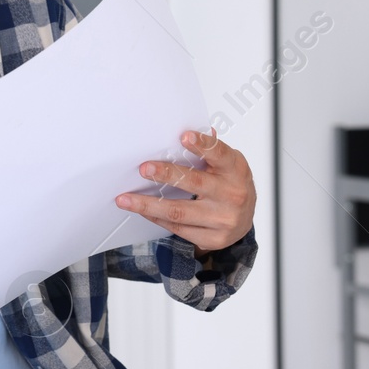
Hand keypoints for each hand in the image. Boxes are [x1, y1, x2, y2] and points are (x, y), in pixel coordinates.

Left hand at [115, 130, 255, 255]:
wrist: (243, 221)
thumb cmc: (230, 185)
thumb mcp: (227, 165)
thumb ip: (210, 150)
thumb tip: (191, 129)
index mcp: (236, 170)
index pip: (220, 155)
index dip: (203, 145)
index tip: (184, 136)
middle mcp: (232, 195)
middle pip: (195, 183)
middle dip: (167, 174)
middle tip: (144, 168)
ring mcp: (223, 219)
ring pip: (179, 212)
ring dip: (148, 204)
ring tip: (125, 199)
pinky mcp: (213, 239)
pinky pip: (177, 228)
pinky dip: (156, 218)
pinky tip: (143, 210)